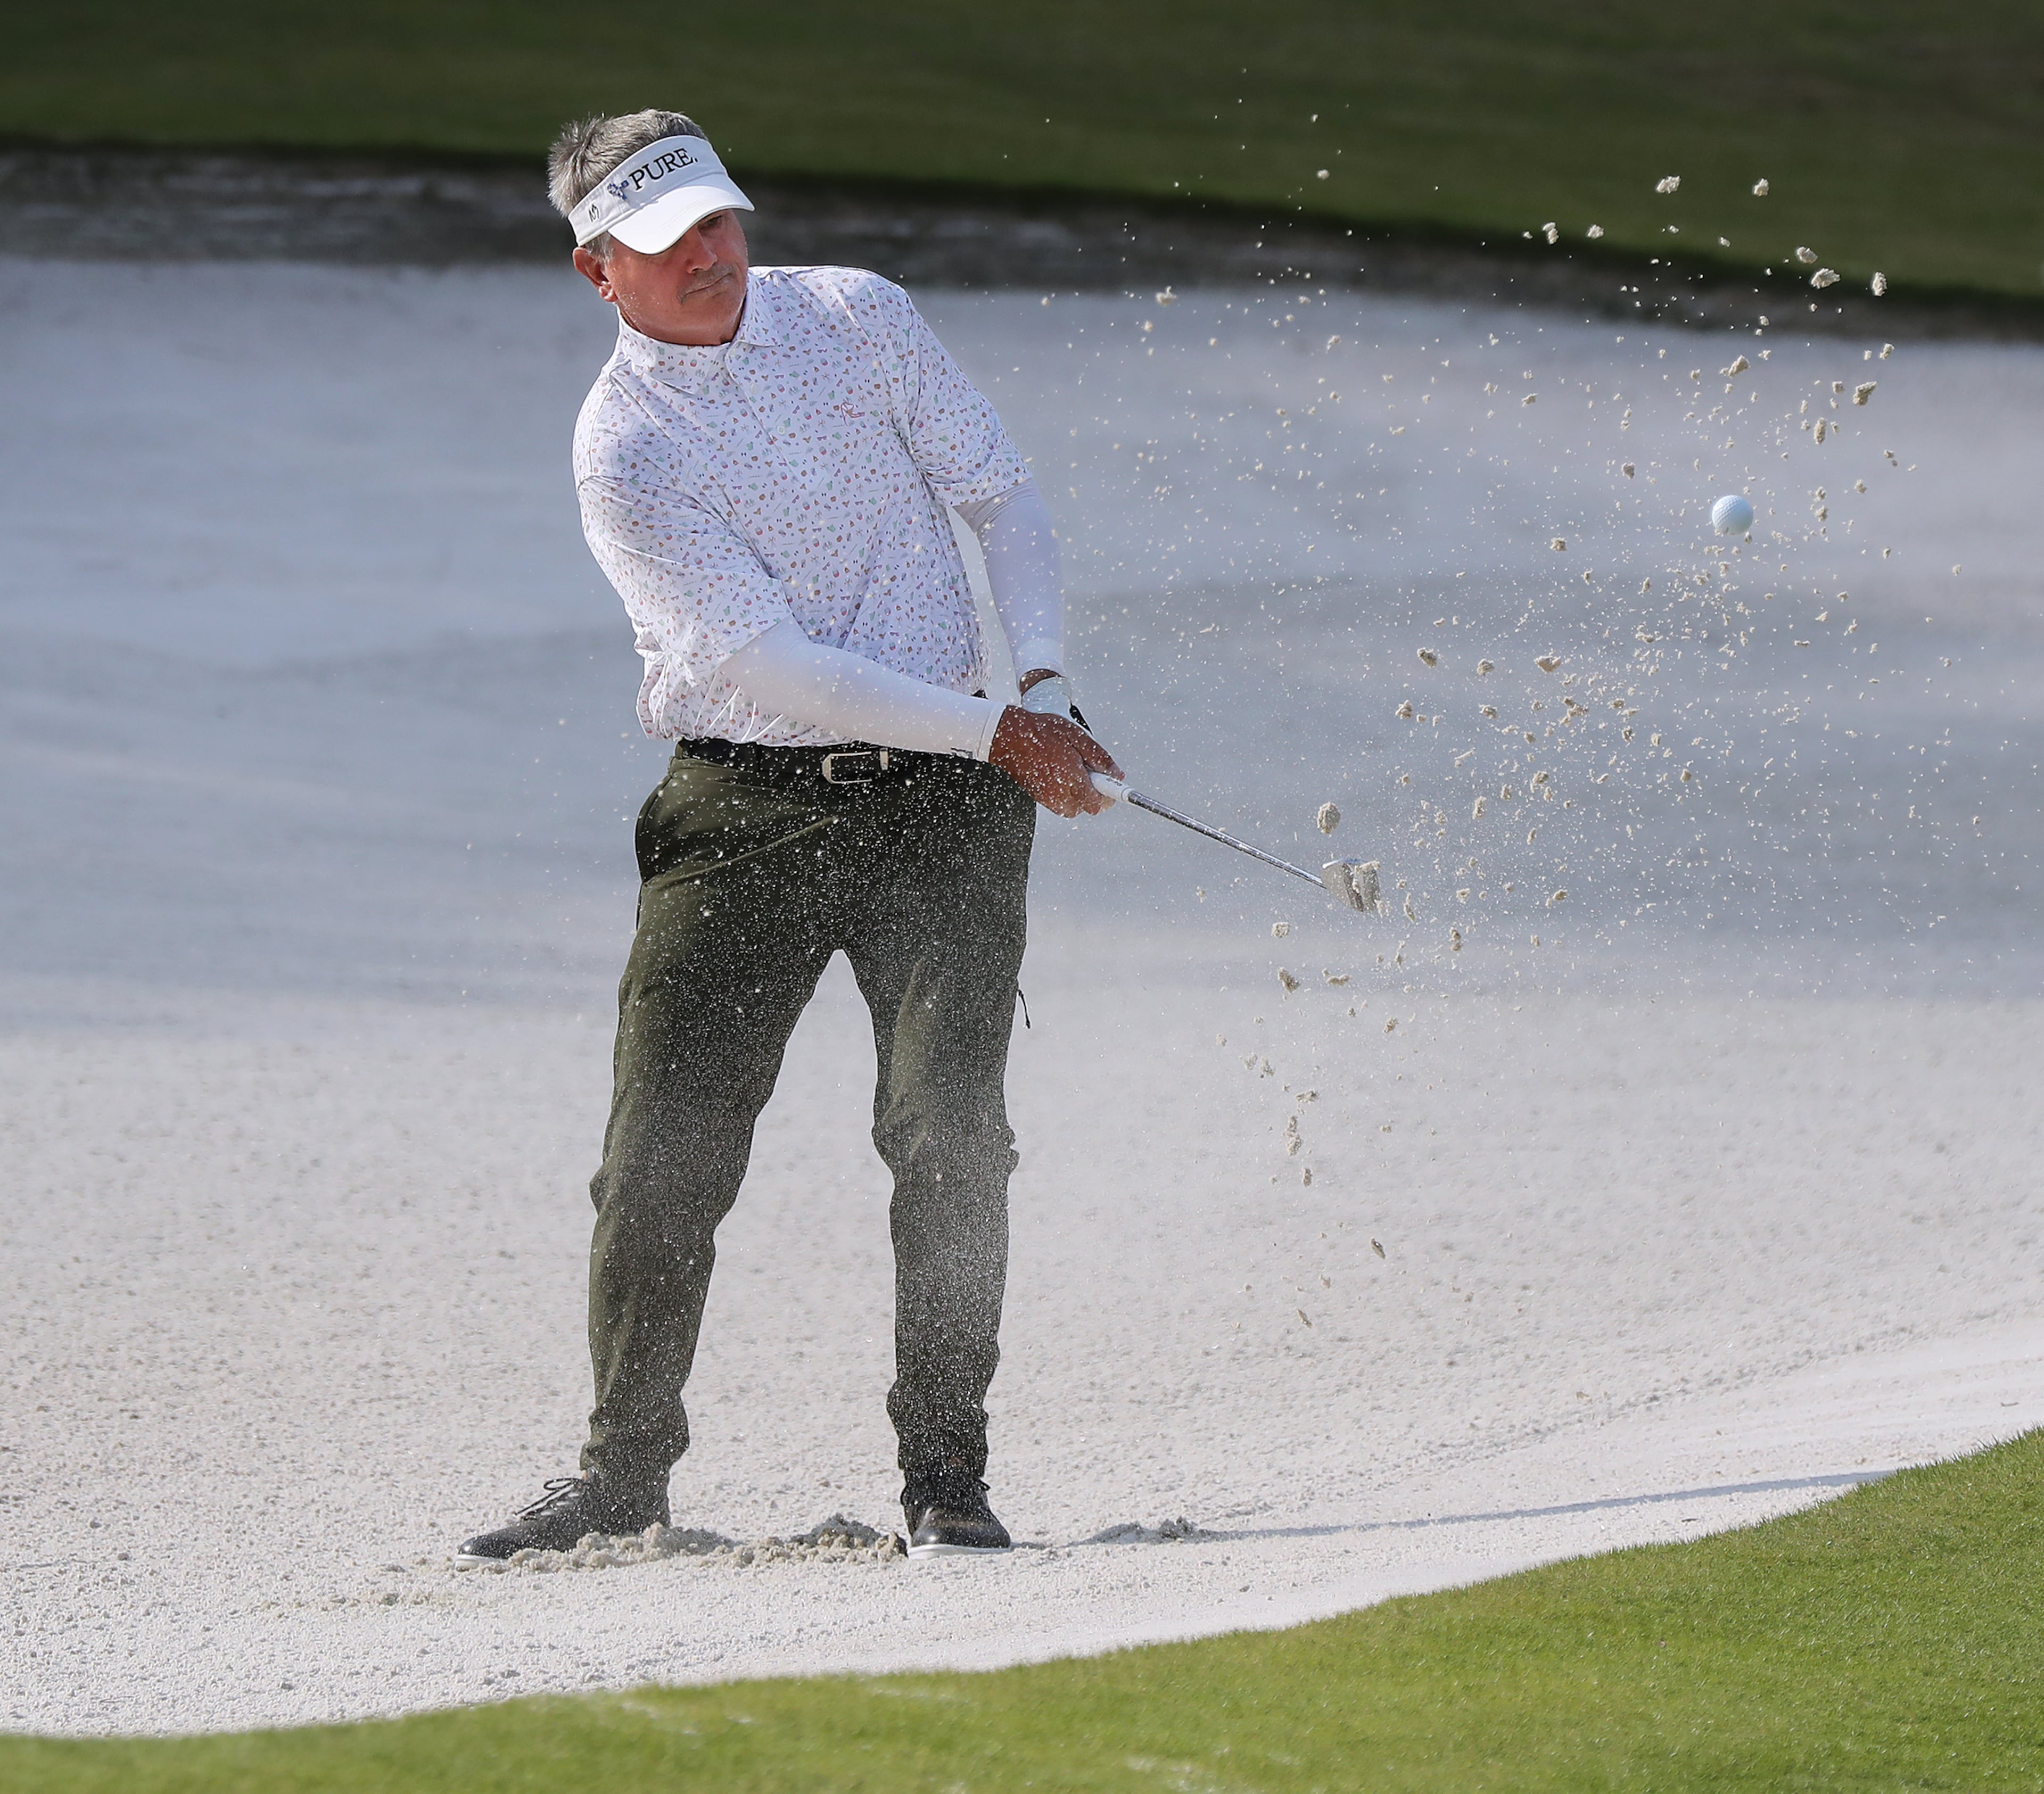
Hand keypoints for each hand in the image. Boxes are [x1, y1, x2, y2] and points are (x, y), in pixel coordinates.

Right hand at [989, 707, 1122, 816]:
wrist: (1006, 735)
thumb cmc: (1041, 731)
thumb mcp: (1077, 737)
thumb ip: (1099, 758)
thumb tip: (1117, 773)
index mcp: (1072, 779)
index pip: (1097, 803)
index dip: (1109, 796)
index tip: (1114, 788)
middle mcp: (1058, 793)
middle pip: (1084, 808)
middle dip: (1093, 796)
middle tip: (1093, 775)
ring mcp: (1045, 796)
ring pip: (1069, 807)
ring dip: (1077, 795)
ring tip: (1074, 771)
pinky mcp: (1035, 795)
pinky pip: (1055, 802)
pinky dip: (1063, 792)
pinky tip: (1060, 772)